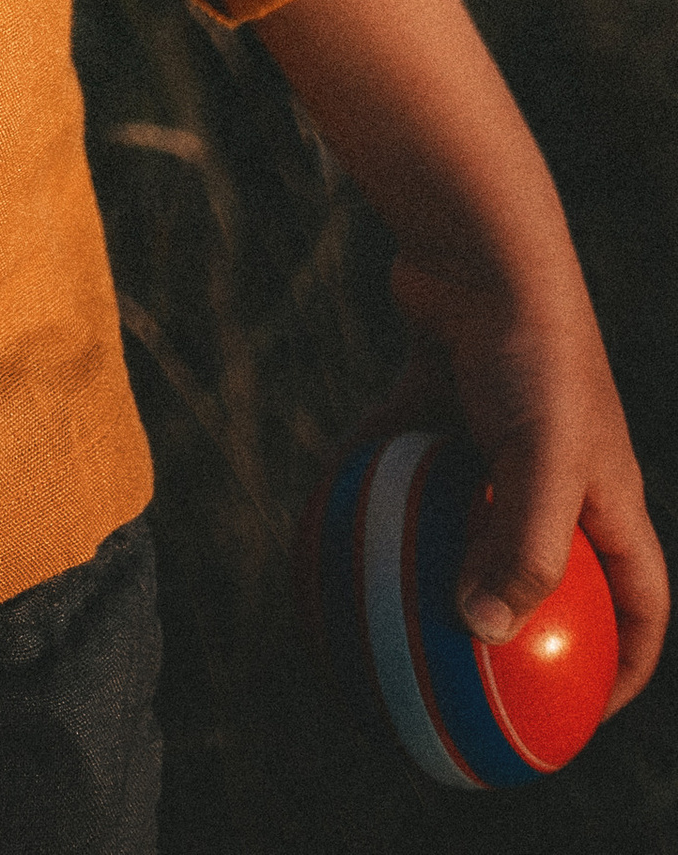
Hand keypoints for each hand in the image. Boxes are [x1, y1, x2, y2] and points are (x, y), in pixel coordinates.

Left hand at [369, 256, 666, 711]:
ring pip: (460, 509)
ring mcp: (495, 425)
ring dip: (425, 553)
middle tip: (461, 677)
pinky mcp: (440, 386)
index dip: (625, 664)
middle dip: (511, 624)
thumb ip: (521, 551)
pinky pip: (401, 452)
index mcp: (605, 492)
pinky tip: (320, 521)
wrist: (482, 241)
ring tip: (375, 608)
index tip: (579, 717)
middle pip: (544, 564)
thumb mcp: (543, 459)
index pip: (638, 599)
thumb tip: (481, 637)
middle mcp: (556, 464)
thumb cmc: (531, 353)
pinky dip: (370, 480)